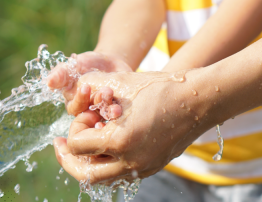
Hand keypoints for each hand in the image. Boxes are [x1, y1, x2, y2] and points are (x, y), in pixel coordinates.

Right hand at [47, 51, 131, 115]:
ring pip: (104, 117)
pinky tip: (124, 111)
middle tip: (106, 92)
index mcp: (73, 102)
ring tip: (117, 107)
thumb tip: (48, 82)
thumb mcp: (75, 63)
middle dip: (97, 103)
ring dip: (110, 112)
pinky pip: (117, 117)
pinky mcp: (115, 112)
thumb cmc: (88, 63)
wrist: (111, 64)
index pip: (73, 106)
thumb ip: (61, 73)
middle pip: (89, 114)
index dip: (79, 98)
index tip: (86, 87)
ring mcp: (101, 113)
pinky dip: (120, 114)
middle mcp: (86, 111)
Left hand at [53, 69, 217, 183]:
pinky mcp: (153, 166)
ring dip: (89, 163)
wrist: (198, 100)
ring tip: (86, 146)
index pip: (77, 146)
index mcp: (120, 141)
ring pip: (104, 178)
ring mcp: (144, 167)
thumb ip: (93, 89)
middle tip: (62, 146)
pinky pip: (123, 173)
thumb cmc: (162, 88)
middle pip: (86, 174)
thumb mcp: (122, 83)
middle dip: (69, 160)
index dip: (75, 127)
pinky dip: (110, 163)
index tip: (88, 113)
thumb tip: (76, 93)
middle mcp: (130, 161)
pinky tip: (110, 145)